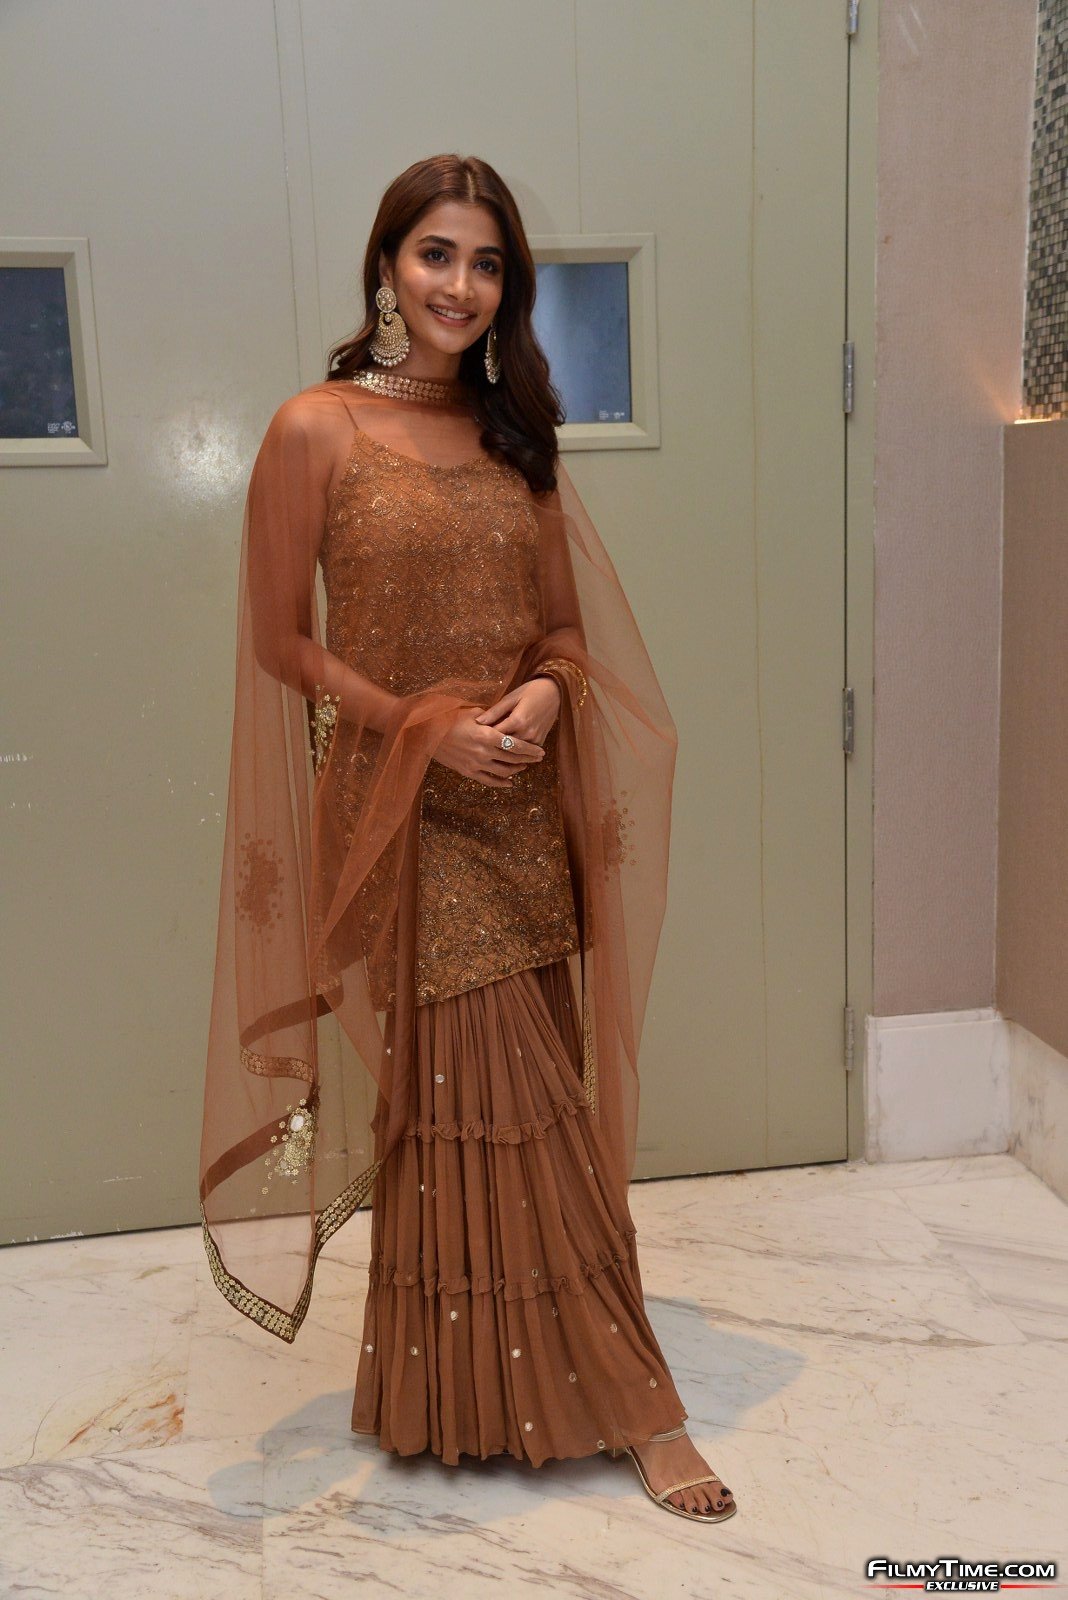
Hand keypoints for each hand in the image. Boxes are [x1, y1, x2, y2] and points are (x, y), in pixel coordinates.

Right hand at [433, 698, 547, 788]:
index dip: (530, 749)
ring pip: (503, 771)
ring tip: (524, 766)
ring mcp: (476, 764)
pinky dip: (501, 782)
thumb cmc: (450, 717)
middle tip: (538, 758)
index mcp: (487, 735)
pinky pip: (489, 780)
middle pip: (513, 758)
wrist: (427, 731)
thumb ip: (493, 717)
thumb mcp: (474, 712)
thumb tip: (507, 718)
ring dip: (516, 769)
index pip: (516, 745)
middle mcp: (484, 752)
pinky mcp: (468, 771)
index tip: (541, 751)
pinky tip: (510, 782)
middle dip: (528, 759)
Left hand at [475, 676, 561, 748]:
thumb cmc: (531, 691)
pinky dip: (515, 751)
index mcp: (517, 721)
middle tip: (480, 745)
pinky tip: (507, 750)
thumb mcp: (511, 698)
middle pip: (503, 747)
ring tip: (491, 749)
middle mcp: (527, 733)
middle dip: (491, 747)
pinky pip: (524, 752)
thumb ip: (495, 711)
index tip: (475, 736)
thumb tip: (478, 721)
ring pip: (514, 752)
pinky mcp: (540, 742)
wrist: (555, 693)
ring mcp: (535, 739)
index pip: (494, 735)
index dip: (483, 736)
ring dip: (503, 751)